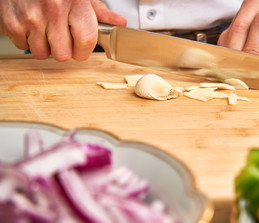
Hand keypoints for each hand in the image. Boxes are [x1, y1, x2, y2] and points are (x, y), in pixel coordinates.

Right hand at [0, 0, 125, 60]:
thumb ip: (100, 12)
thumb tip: (119, 23)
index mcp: (75, 3)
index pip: (86, 41)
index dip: (85, 51)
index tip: (82, 50)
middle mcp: (53, 10)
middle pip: (63, 55)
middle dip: (63, 50)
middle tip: (61, 37)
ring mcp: (31, 18)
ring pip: (43, 54)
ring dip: (45, 47)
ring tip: (45, 29)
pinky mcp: (12, 23)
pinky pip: (23, 47)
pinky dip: (27, 40)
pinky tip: (31, 25)